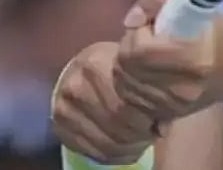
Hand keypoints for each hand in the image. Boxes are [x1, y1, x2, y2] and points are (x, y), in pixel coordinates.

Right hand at [50, 41, 156, 165]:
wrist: (82, 68)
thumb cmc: (115, 66)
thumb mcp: (132, 67)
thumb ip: (149, 91)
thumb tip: (162, 128)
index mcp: (95, 66)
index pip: (125, 105)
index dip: (147, 119)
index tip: (157, 121)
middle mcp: (75, 88)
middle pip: (116, 126)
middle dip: (139, 135)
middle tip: (151, 133)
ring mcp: (64, 110)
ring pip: (106, 144)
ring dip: (129, 149)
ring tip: (141, 141)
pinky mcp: (60, 128)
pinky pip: (93, 153)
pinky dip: (115, 157)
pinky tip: (127, 150)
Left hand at [112, 0, 222, 122]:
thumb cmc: (218, 29)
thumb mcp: (193, 1)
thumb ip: (155, 0)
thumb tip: (130, 21)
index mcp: (190, 57)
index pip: (138, 50)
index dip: (137, 34)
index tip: (151, 26)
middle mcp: (180, 87)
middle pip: (126, 69)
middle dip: (129, 50)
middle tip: (146, 41)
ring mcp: (174, 105)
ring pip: (125, 87)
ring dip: (128, 68)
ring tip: (147, 58)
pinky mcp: (169, 114)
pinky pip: (133, 103)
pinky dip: (132, 88)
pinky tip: (145, 78)